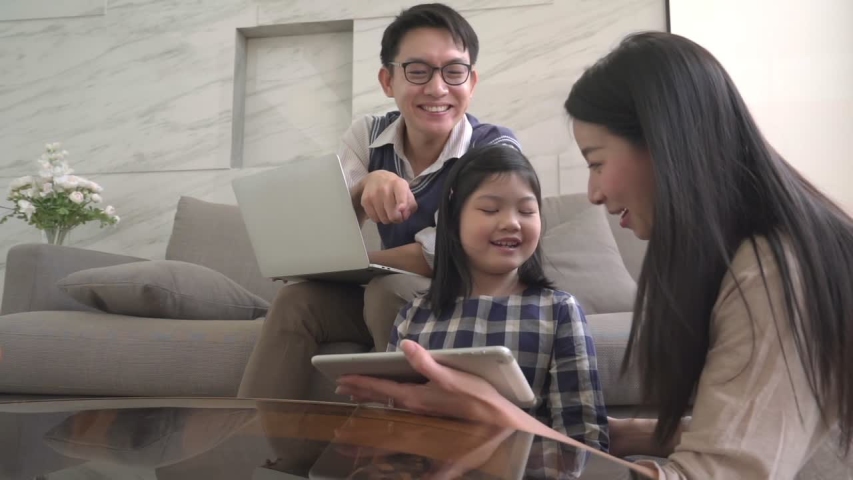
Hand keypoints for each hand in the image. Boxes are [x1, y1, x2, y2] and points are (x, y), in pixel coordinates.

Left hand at [335, 340, 513, 426]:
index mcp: (415, 397)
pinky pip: (400, 409)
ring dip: (371, 398)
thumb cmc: (477, 397)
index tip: (341, 377)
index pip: (380, 387)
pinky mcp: (432, 414)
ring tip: (357, 394)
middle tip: (340, 386)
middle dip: (360, 391)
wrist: (497, 423)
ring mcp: (422, 413)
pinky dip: (388, 404)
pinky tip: (389, 405)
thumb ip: (427, 363)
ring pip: (388, 405)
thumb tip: (406, 346)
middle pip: (380, 398)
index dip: (360, 381)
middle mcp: (414, 408)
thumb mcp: (452, 377)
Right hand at [360, 170, 416, 223]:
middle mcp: (385, 188)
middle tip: (397, 216)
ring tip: (388, 211)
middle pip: (392, 214)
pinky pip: (374, 218)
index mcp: (398, 184)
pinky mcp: (365, 201)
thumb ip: (410, 204)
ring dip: (387, 219)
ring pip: (383, 218)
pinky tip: (380, 210)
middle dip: (397, 219)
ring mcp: (373, 194)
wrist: (375, 178)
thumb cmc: (394, 187)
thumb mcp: (406, 191)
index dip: (402, 202)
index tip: (401, 208)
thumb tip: (405, 216)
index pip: (400, 194)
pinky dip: (378, 218)